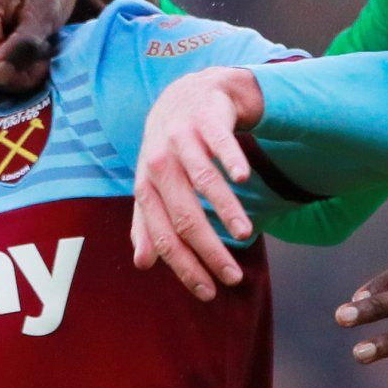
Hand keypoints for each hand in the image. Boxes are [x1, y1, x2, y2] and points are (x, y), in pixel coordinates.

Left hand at [131, 68, 261, 299]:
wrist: (186, 95)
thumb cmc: (170, 152)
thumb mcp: (154, 187)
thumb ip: (147, 224)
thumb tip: (142, 264)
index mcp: (146, 187)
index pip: (164, 236)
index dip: (185, 267)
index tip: (208, 291)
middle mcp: (159, 164)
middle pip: (185, 216)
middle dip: (209, 251)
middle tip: (234, 277)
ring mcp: (182, 140)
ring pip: (203, 181)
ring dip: (226, 210)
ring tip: (245, 236)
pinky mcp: (206, 119)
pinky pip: (220, 142)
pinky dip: (231, 159)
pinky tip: (243, 179)